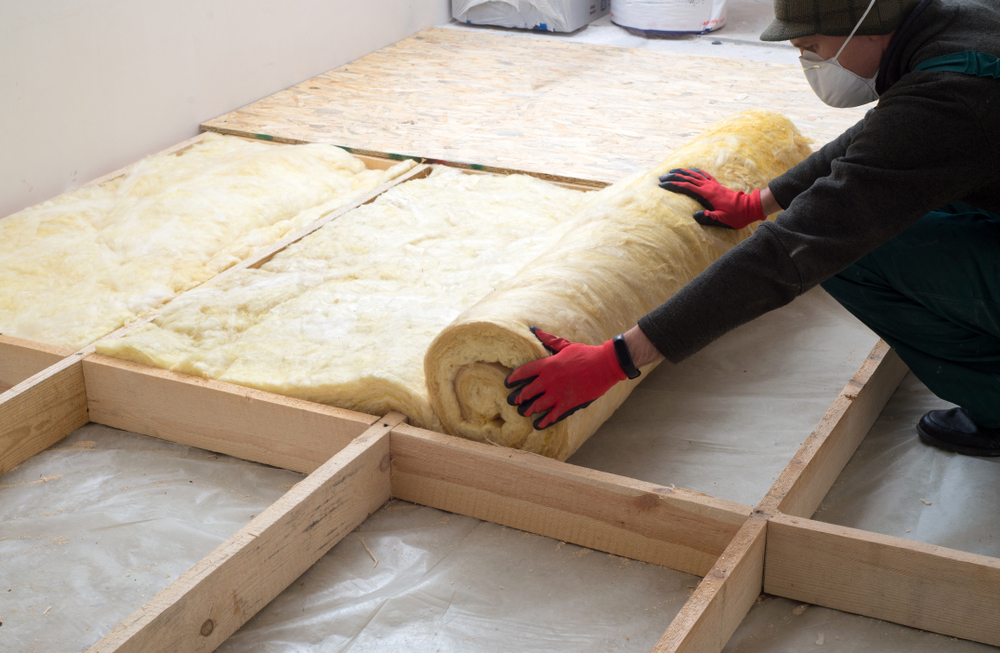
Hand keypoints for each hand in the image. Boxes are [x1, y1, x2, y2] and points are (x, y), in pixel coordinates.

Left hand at [504, 327, 626, 429]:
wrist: (605, 364)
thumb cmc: (585, 353)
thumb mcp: (565, 345)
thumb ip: (549, 340)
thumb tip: (534, 329)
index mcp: (547, 365)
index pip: (523, 372)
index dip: (513, 378)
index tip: (507, 383)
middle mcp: (549, 380)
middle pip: (527, 392)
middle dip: (518, 398)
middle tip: (513, 401)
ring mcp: (558, 393)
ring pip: (537, 405)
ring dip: (529, 410)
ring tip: (523, 413)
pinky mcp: (568, 403)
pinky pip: (552, 415)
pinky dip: (544, 421)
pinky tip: (538, 425)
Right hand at [658, 168, 763, 229]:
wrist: (749, 208)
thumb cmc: (735, 216)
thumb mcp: (722, 220)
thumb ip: (709, 218)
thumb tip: (695, 215)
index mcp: (707, 195)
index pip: (686, 187)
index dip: (673, 185)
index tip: (662, 185)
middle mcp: (709, 187)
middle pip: (688, 178)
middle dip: (673, 177)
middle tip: (660, 177)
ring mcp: (713, 184)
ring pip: (694, 174)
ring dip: (682, 172)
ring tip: (671, 171)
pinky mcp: (716, 185)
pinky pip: (703, 175)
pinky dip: (694, 171)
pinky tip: (690, 170)